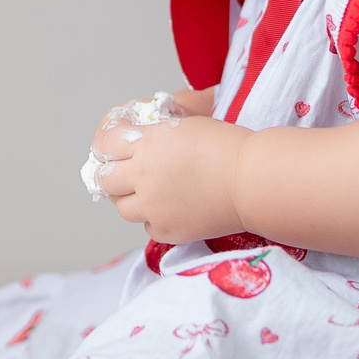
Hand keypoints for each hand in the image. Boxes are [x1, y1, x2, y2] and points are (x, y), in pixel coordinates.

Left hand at [90, 97, 249, 243]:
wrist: (253, 181)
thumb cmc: (227, 148)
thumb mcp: (183, 129)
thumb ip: (153, 139)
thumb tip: (134, 148)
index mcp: (148, 144)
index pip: (105, 146)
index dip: (107, 148)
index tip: (114, 151)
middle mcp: (144, 176)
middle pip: (105, 180)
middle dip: (112, 176)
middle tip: (125, 176)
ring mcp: (154, 206)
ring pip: (123, 208)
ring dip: (131, 200)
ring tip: (150, 194)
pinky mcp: (168, 230)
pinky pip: (147, 226)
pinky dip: (154, 219)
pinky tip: (171, 208)